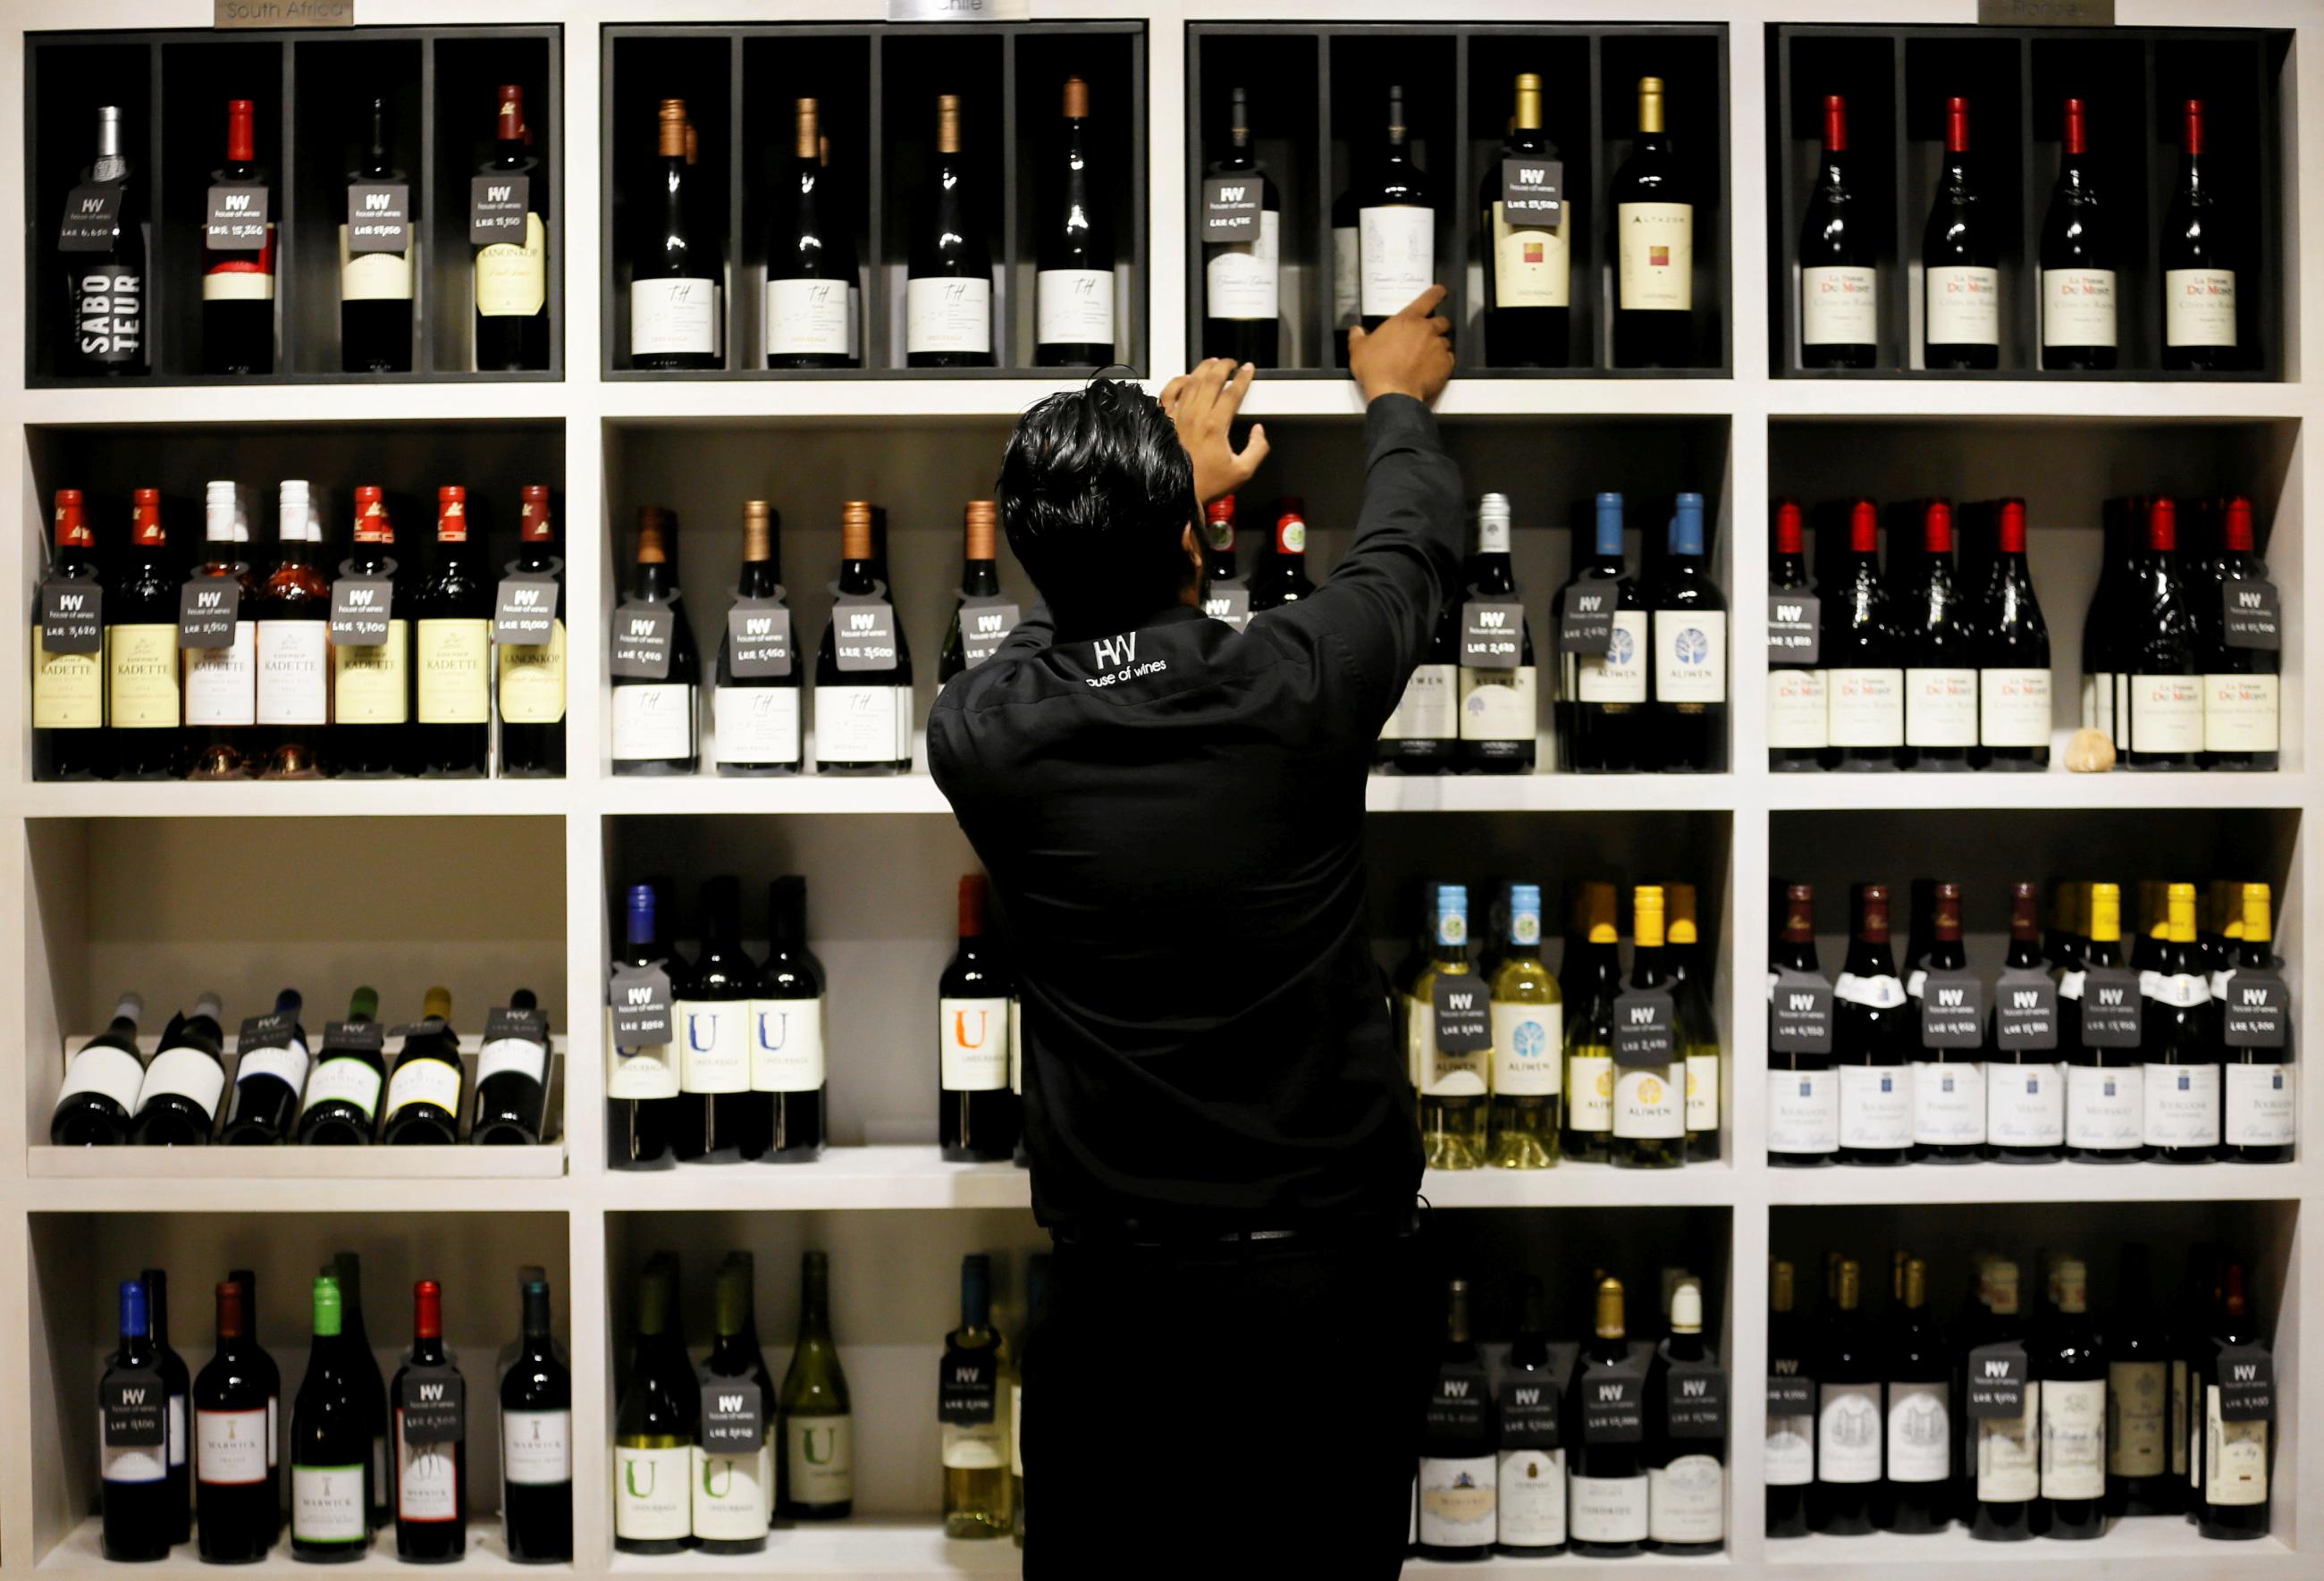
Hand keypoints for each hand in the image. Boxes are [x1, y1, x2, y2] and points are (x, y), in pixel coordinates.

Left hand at [1160, 358, 1270, 505]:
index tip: (1248, 369)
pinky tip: (1186, 379)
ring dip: (1203, 369)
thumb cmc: (1207, 484)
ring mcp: (1177, 417)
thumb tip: (1259, 431)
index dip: (1243, 378)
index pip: (1232, 393)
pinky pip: (1168, 393)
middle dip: (1224, 366)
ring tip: (1213, 363)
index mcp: (1215, 426)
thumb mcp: (1243, 472)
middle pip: (1211, 380)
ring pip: (1191, 382)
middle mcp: (1195, 417)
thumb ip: (1258, 449)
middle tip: (1231, 363)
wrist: (1177, 493)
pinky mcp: (1165, 421)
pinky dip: (1177, 381)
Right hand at [1348, 284, 1453, 406]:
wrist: (1393, 393)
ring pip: (1446, 341)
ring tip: (1427, 356)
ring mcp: (1437, 347)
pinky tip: (1432, 369)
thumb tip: (1356, 332)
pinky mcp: (1445, 364)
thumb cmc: (1378, 370)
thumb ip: (1358, 337)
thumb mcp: (1359, 350)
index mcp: (1406, 320)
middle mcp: (1426, 330)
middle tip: (1428, 334)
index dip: (1436, 293)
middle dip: (1437, 325)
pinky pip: (1449, 359)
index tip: (1440, 291)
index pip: (1427, 298)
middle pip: (1441, 320)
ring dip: (1439, 345)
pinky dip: (1443, 362)